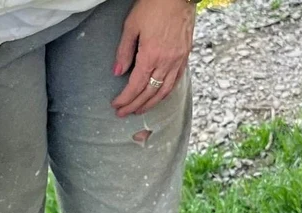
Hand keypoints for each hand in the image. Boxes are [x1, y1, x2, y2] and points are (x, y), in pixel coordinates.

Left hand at [111, 0, 195, 117]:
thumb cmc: (154, 5)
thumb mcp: (132, 25)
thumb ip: (124, 51)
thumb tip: (117, 72)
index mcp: (151, 55)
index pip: (136, 85)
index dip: (125, 98)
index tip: (117, 105)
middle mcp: (166, 62)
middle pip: (149, 92)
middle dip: (135, 105)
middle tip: (124, 113)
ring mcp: (177, 61)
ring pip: (164, 91)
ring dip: (151, 103)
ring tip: (140, 109)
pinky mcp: (185, 56)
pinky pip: (175, 81)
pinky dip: (165, 92)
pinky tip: (158, 96)